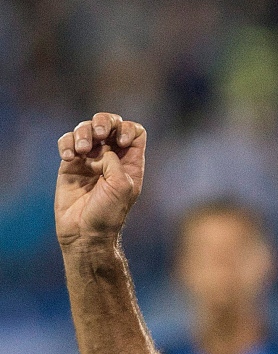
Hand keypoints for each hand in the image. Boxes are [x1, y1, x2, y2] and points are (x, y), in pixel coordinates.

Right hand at [55, 112, 145, 247]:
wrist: (84, 232)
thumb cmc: (108, 213)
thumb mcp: (121, 186)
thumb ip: (115, 162)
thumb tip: (101, 150)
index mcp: (130, 162)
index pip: (134, 132)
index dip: (128, 130)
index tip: (121, 142)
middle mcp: (111, 157)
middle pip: (110, 123)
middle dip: (104, 122)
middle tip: (100, 134)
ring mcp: (90, 159)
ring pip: (86, 129)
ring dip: (83, 133)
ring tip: (81, 152)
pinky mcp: (70, 164)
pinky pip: (68, 142)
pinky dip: (67, 143)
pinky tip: (69, 157)